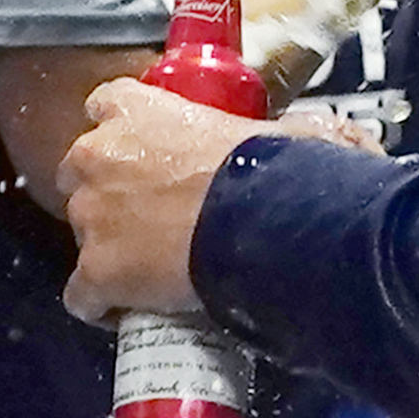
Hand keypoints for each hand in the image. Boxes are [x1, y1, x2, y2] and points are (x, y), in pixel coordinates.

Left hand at [61, 78, 316, 323]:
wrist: (261, 226)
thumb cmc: (271, 171)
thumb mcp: (275, 130)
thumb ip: (278, 127)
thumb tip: (338, 134)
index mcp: (133, 108)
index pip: (105, 104)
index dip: (124, 132)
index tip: (147, 153)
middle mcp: (96, 154)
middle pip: (80, 171)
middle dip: (107, 191)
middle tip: (150, 215)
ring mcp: (91, 214)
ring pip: (81, 233)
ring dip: (107, 247)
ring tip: (147, 269)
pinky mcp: (95, 270)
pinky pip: (81, 295)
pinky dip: (100, 305)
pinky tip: (126, 313)